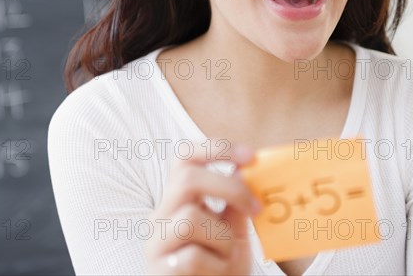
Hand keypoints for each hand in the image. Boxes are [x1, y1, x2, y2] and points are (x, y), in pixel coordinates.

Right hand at [144, 141, 261, 274]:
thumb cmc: (220, 271)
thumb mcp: (233, 233)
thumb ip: (234, 205)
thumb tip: (245, 169)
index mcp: (178, 200)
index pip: (184, 158)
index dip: (215, 149)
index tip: (250, 156)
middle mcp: (160, 216)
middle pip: (186, 178)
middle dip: (229, 188)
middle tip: (256, 208)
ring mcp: (156, 243)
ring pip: (190, 218)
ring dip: (223, 239)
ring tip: (227, 257)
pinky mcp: (159, 270)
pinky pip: (190, 257)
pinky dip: (215, 266)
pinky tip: (217, 274)